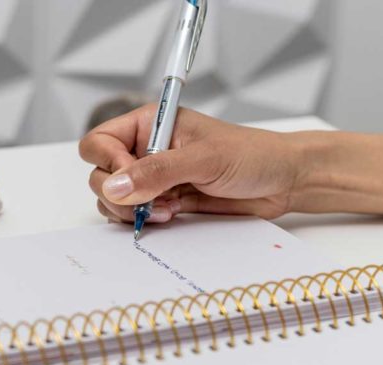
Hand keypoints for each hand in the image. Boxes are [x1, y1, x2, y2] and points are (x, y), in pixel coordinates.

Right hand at [78, 105, 305, 224]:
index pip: (100, 141)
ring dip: (130, 210)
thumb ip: (158, 171)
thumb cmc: (252, 155)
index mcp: (150, 125)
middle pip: (100, 174)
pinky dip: (144, 220)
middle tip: (147, 201)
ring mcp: (153, 178)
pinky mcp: (164, 201)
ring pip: (113, 198)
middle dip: (117, 193)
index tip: (130, 179)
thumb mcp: (204, 158)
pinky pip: (135, 214)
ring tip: (164, 210)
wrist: (282, 181)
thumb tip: (116, 185)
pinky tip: (170, 216)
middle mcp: (145, 149)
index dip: (107, 163)